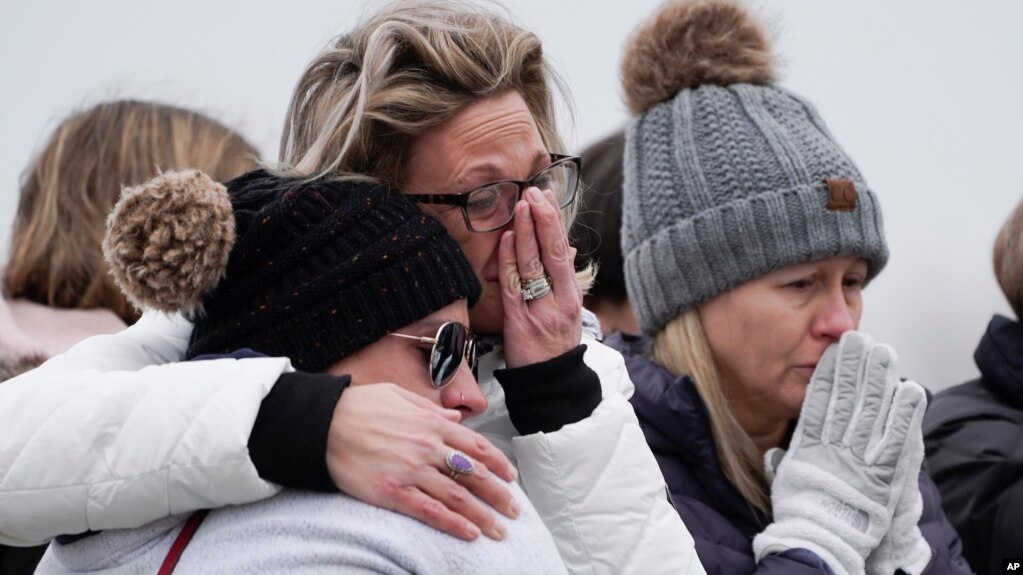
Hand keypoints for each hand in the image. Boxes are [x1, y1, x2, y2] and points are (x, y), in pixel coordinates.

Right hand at [326, 383, 519, 540]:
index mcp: (432, 423)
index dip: (498, 464)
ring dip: (483, 516)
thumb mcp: (400, 396)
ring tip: (499, 531)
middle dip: (499, 494)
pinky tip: (470, 533)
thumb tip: (455, 417)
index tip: (511, 476)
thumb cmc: (359, 406)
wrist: (324, 422)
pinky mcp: (394, 492)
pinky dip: (453, 524)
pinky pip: (431, 511)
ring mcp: (412, 470)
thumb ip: (431, 409)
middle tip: (514, 510)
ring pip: (458, 496)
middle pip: (475, 474)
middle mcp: (428, 447)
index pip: (477, 445)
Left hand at [499, 186, 581, 367]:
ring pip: (533, 266)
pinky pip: (514, 287)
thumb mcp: (567, 311)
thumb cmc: (555, 345)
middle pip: (552, 253)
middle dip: (543, 220)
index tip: (546, 197)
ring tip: (521, 206)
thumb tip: (566, 247)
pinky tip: (509, 239)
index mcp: (571, 295)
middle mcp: (560, 300)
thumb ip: (563, 279)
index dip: (555, 223)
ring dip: (527, 233)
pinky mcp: (520, 323)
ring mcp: (541, 311)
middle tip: (533, 192)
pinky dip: (510, 261)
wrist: (551, 383)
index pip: (563, 251)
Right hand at [753, 332, 927, 574]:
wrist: (820, 536)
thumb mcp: (782, 480)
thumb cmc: (799, 511)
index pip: (820, 399)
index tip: (835, 350)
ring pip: (871, 410)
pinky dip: (905, 413)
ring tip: (885, 352)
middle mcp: (835, 444)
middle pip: (847, 397)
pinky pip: (897, 437)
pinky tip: (910, 390)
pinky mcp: (884, 471)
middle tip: (862, 338)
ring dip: (879, 379)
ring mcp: (860, 455)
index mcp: (809, 444)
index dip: (830, 373)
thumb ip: (779, 460)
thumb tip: (771, 449)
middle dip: (855, 366)